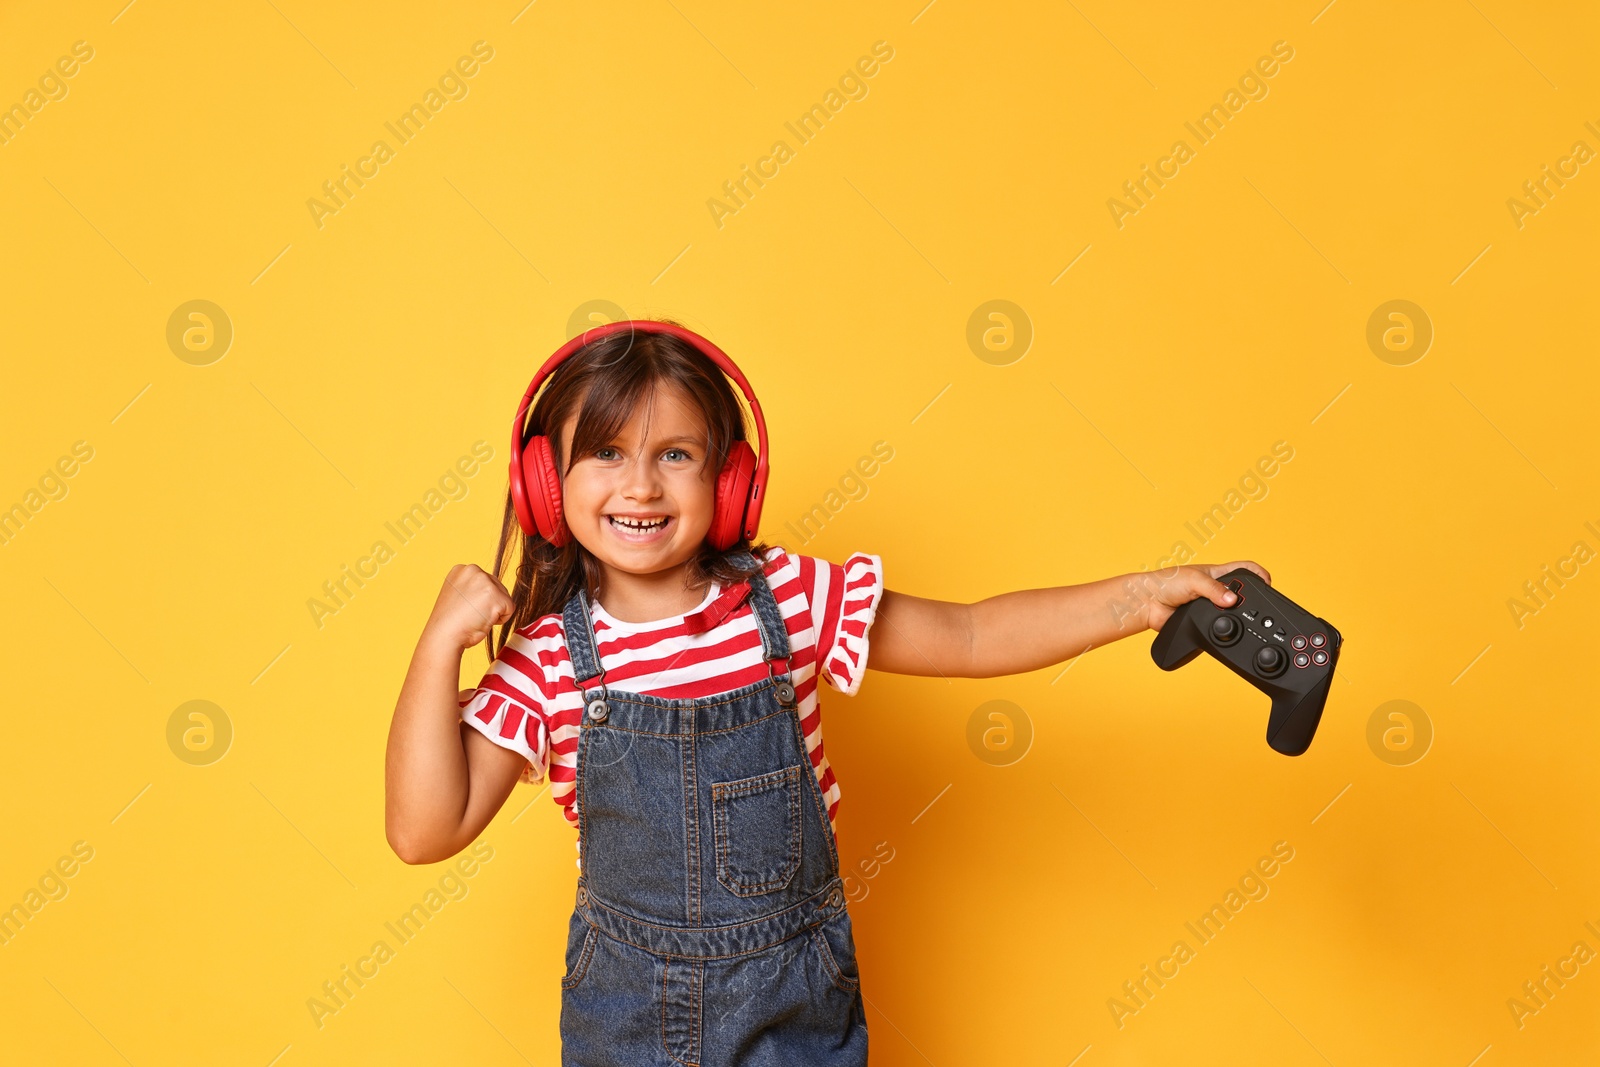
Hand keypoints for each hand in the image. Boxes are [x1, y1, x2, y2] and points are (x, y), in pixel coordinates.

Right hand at [424, 564, 514, 651]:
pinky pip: (510, 608)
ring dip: (494, 611)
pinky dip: (501, 619)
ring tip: (475, 617)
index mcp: (461, 569)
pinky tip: (483, 621)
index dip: (479, 600)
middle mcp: (473, 570)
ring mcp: (485, 581)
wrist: (443, 636)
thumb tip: (488, 592)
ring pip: (504, 597)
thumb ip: (472, 588)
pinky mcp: (495, 595)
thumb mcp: (458, 596)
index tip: (465, 608)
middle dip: (489, 604)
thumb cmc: (449, 623)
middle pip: (497, 587)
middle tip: (470, 615)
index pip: (485, 582)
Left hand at [1139, 561, 1271, 632]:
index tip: (1267, 585)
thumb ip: (1214, 590)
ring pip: (1233, 614)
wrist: (1147, 604)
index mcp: (1218, 573)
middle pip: (1243, 594)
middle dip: (1249, 601)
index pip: (1246, 570)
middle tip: (1250, 608)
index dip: (1259, 575)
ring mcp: (1211, 607)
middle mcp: (1217, 590)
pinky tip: (1223, 630)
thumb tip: (1231, 600)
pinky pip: (1220, 628)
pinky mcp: (1205, 622)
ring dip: (1235, 617)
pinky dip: (1224, 630)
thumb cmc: (1165, 582)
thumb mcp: (1194, 580)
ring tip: (1234, 619)